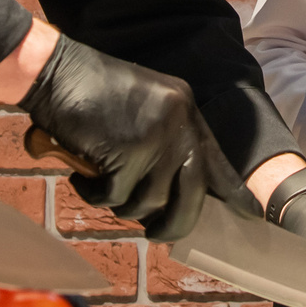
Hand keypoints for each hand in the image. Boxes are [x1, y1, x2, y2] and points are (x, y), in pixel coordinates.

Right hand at [19, 34, 249, 241]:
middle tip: (155, 235)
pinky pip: (114, 196)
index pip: (217, 160)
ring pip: (148, 201)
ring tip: (97, 180)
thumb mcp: (141, 110)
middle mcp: (179, 122)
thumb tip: (174, 195)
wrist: (55, 72)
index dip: (233, 191)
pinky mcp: (129, 151)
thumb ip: (164, 143)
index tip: (251, 213)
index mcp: (185, 109)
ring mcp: (156, 136)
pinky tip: (80, 173)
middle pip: (191, 194)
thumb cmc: (89, 93)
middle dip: (173, 223)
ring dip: (119, 202)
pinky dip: (92, 193)